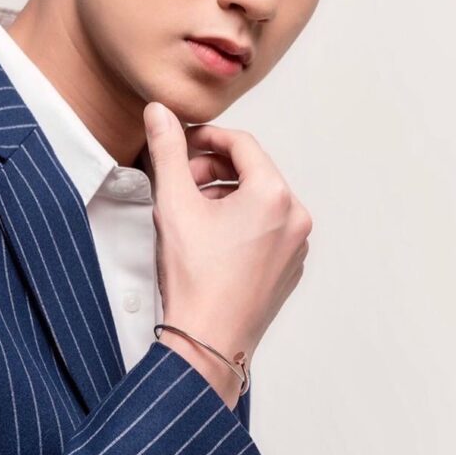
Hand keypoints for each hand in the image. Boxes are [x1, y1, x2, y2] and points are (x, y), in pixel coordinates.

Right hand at [143, 101, 311, 374]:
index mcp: (273, 194)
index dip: (205, 138)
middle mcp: (295, 217)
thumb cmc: (195, 278)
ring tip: (190, 212)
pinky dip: (239, 224)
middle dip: (212, 169)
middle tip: (179, 180)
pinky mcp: (288, 269)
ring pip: (258, 201)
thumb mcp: (173, 204)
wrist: (206, 342)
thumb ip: (167, 150)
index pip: (241, 143)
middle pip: (252, 171)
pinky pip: (266, 230)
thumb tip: (159, 112)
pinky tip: (208, 241)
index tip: (180, 144)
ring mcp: (295, 247)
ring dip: (224, 196)